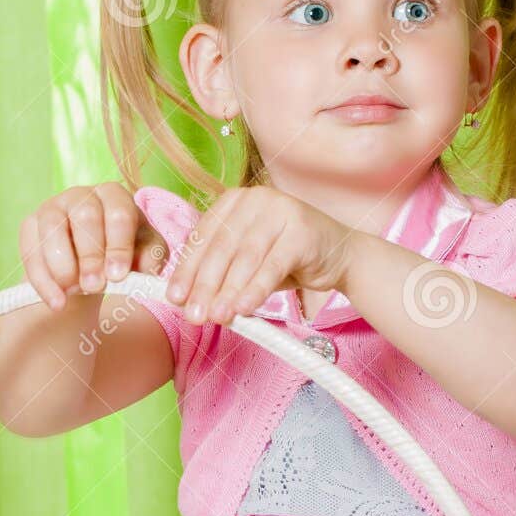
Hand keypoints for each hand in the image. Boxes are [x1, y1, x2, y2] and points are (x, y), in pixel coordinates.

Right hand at [19, 182, 169, 310]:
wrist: (87, 269)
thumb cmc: (120, 256)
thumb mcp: (142, 257)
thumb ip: (149, 259)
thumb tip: (146, 268)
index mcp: (115, 197)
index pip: (119, 213)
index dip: (118, 245)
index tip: (117, 276)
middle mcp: (82, 195)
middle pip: (85, 216)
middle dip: (90, 256)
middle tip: (95, 287)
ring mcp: (53, 207)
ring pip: (53, 229)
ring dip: (63, 266)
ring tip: (74, 293)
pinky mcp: (30, 225)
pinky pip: (31, 250)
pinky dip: (43, 280)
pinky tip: (56, 302)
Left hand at [164, 184, 355, 323]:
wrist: (340, 254)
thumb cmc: (287, 258)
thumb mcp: (247, 260)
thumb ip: (219, 272)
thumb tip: (185, 301)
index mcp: (233, 201)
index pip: (203, 237)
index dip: (187, 270)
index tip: (174, 299)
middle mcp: (255, 199)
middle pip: (222, 248)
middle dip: (205, 285)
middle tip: (194, 315)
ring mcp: (280, 210)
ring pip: (245, 257)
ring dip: (228, 291)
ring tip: (217, 317)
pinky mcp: (301, 230)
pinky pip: (272, 265)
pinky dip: (256, 289)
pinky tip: (244, 309)